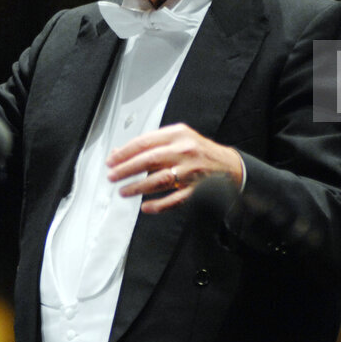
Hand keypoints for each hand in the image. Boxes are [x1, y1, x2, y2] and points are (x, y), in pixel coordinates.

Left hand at [105, 123, 243, 213]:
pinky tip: (145, 207)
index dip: (125, 152)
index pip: (145, 142)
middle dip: (127, 169)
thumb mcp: (177, 138)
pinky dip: (158, 204)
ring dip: (138, 187)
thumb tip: (120, 152)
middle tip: (112, 176)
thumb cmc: (198, 151)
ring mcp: (191, 171)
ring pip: (159, 180)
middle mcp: (184, 151)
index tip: (112, 160)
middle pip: (149, 160)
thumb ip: (150, 144)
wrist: (228, 165)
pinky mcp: (197, 190)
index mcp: (177, 134)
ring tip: (124, 191)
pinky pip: (174, 199)